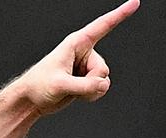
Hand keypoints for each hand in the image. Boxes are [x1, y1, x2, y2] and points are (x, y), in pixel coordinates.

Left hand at [15, 0, 139, 115]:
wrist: (30, 101)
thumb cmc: (38, 86)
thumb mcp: (60, 85)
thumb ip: (84, 86)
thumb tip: (103, 85)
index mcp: (76, 43)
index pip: (103, 26)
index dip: (120, 14)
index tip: (135, 2)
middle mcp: (84, 53)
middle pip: (103, 68)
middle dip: (91, 82)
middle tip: (72, 86)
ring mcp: (86, 68)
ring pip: (103, 80)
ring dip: (90, 90)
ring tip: (71, 90)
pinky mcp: (86, 80)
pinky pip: (100, 88)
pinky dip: (91, 95)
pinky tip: (76, 95)